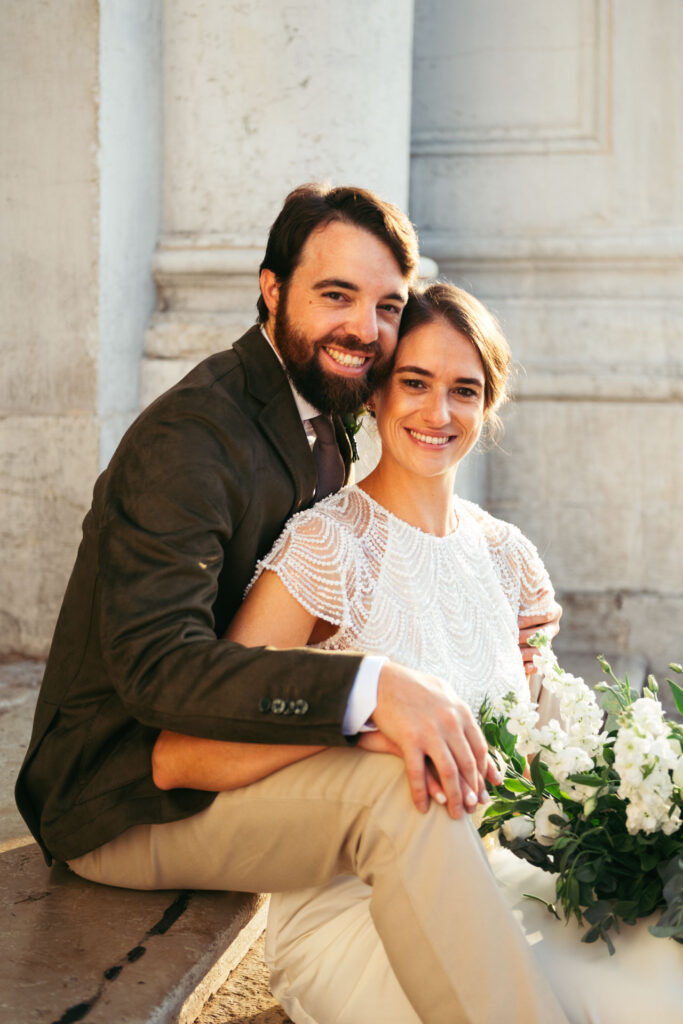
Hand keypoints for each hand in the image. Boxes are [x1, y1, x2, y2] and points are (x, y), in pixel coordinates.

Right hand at [371, 662, 502, 818]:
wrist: (383, 680)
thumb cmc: (413, 688)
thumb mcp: (443, 694)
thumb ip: (459, 713)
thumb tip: (471, 731)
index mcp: (461, 712)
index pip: (479, 748)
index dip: (483, 772)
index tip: (485, 789)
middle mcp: (451, 722)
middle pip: (467, 764)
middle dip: (471, 790)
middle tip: (472, 808)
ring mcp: (431, 731)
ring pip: (448, 772)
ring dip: (453, 797)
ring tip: (454, 814)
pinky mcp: (409, 739)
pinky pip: (418, 773)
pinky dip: (421, 793)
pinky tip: (422, 808)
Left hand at [518, 596, 561, 675]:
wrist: (521, 613)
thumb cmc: (521, 603)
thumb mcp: (523, 599)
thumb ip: (521, 599)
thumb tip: (507, 604)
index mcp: (552, 609)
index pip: (546, 614)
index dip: (530, 619)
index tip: (516, 623)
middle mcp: (553, 625)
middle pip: (543, 633)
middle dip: (526, 636)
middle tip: (513, 638)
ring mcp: (549, 640)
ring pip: (542, 648)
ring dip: (528, 652)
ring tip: (516, 653)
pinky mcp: (545, 653)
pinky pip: (542, 662)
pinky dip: (533, 666)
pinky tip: (524, 667)